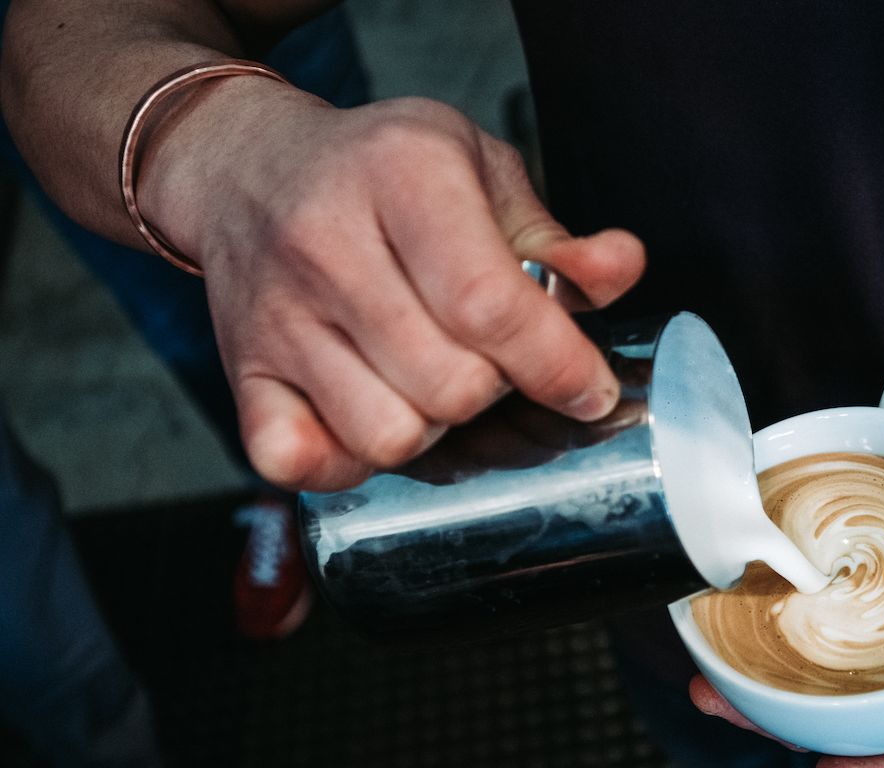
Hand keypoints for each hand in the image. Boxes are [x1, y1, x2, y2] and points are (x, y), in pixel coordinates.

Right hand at [144, 82, 644, 489]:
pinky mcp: (243, 369)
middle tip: (487, 356)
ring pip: (387, 435)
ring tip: (427, 377)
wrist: (250, 169)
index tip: (590, 389)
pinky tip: (367, 415)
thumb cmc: (382, 174)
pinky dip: (344, 463)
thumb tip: (620, 270)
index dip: (555, 364)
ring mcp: (277, 314)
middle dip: (496, 388)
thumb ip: (557, 238)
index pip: (488, 304)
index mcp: (404, 175)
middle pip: (451, 384)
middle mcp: (328, 242)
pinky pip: (296, 460)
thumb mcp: (480, 172)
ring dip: (431, 426)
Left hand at [690, 531, 883, 767]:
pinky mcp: (851, 632)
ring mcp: (873, 667)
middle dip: (775, 724)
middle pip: (836, 728)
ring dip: (752, 694)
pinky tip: (725, 635)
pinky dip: (765, 647)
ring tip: (703, 682)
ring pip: (807, 694)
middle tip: (717, 703)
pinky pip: (804, 649)